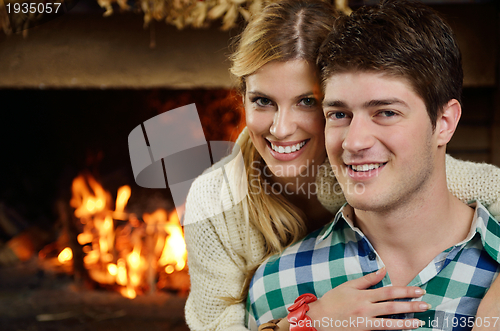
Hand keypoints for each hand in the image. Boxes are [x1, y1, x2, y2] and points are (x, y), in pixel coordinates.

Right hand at [306, 267, 428, 329]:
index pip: (388, 291)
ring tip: (420, 320)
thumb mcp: (348, 286)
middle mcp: (365, 308)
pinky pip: (381, 330)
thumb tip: (383, 270)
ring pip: (389, 321)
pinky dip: (394, 329)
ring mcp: (365, 321)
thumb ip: (367, 279)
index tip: (418, 290)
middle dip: (411, 305)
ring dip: (406, 321)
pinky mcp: (363, 330)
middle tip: (426, 303)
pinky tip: (404, 329)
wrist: (319, 318)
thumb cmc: (333, 300)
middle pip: (392, 306)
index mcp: (363, 295)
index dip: (404, 291)